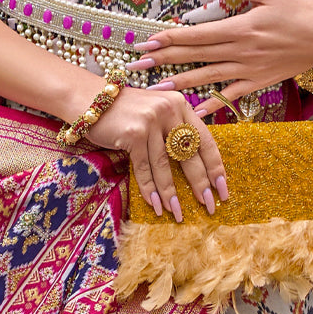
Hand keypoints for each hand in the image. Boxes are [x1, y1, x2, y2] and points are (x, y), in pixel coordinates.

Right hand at [84, 87, 227, 220]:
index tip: (222, 188)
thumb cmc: (125, 112)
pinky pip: (144, 168)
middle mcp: (169, 110)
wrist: (90, 99)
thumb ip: (173, 131)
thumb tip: (193, 164)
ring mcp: (151, 121)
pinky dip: (150, 189)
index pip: (205, 140)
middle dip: (200, 184)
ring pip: (165, 166)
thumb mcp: (156, 114)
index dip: (215, 166)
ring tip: (178, 214)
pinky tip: (156, 206)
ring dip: (171, 194)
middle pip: (189, 155)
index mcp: (180, 105)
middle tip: (209, 206)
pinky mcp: (133, 133)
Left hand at [130, 0, 312, 116]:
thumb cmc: (300, 9)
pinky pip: (229, 96)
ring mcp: (247, 71)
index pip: (197, 34)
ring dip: (179, 83)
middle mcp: (240, 52)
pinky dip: (211, 104)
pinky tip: (192, 110)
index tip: (147, 43)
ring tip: (154, 89)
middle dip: (163, 61)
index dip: (170, 39)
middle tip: (137, 67)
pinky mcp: (257, 83)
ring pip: (206, 77)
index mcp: (240, 27)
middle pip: (195, 56)